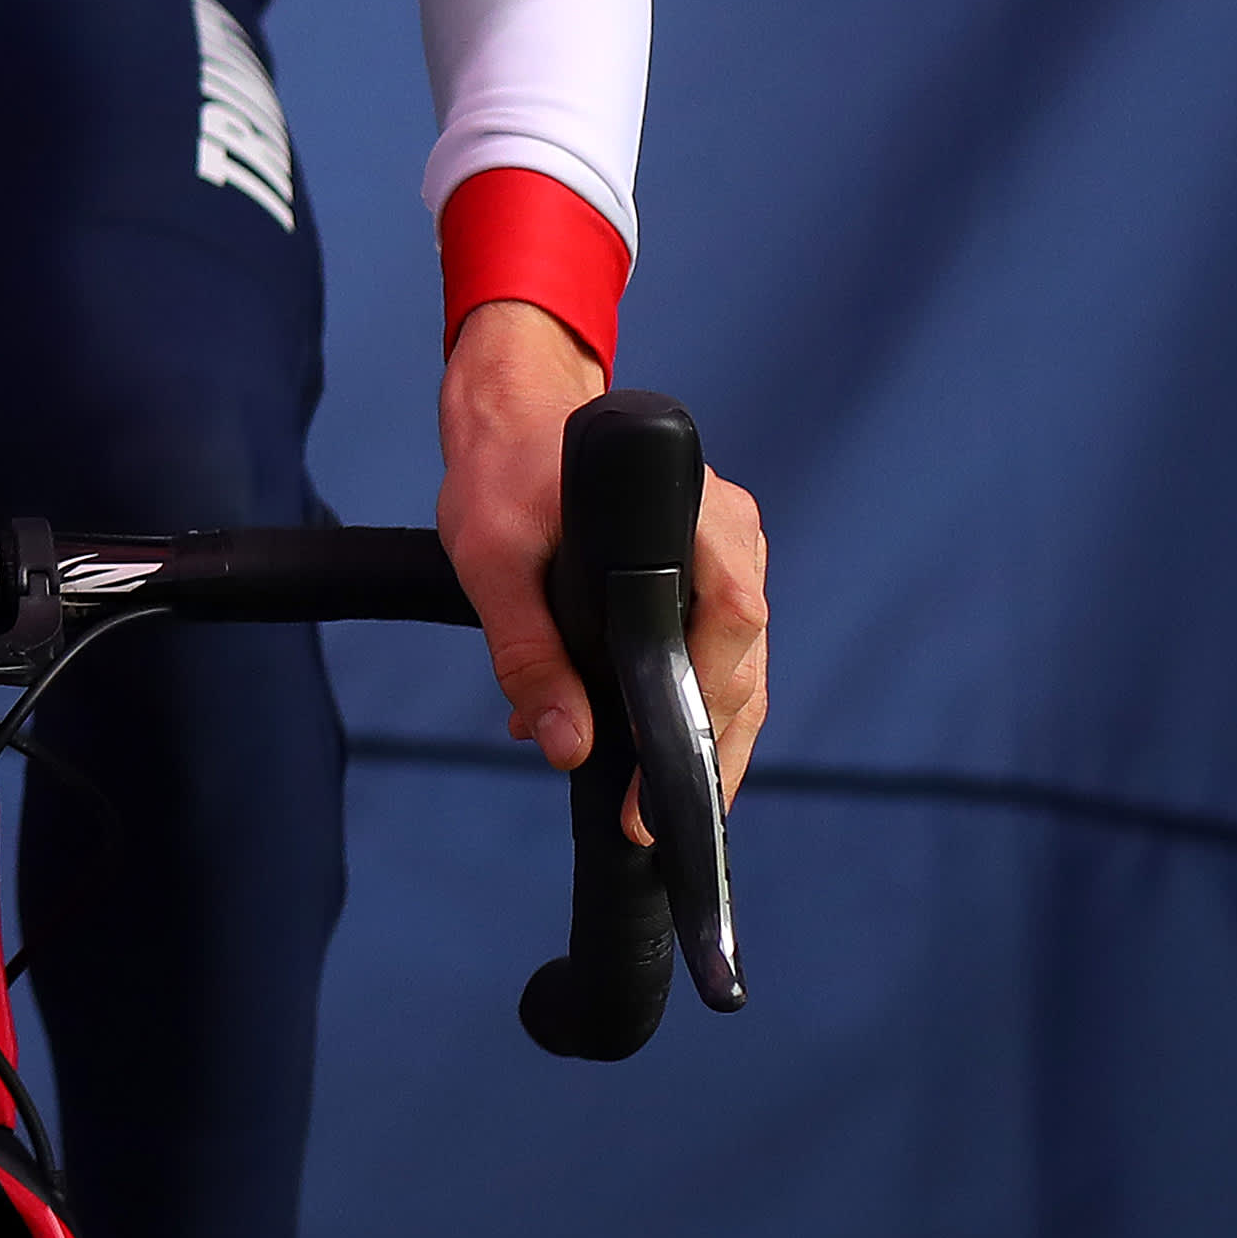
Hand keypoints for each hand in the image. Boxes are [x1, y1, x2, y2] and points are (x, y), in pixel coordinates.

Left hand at [435, 298, 769, 822]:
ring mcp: (728, 556)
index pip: (730, 633)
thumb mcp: (491, 560)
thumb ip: (526, 653)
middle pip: (745, 668)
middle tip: (654, 823)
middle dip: (705, 752)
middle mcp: (732, 538)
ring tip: (649, 805)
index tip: (663, 786)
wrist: (513, 414)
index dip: (704, 718)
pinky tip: (636, 747)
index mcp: (698, 520)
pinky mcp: (707, 573)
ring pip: (735, 670)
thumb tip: (565, 745)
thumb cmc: (504, 471)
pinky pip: (710, 650)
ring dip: (694, 737)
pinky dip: (681, 702)